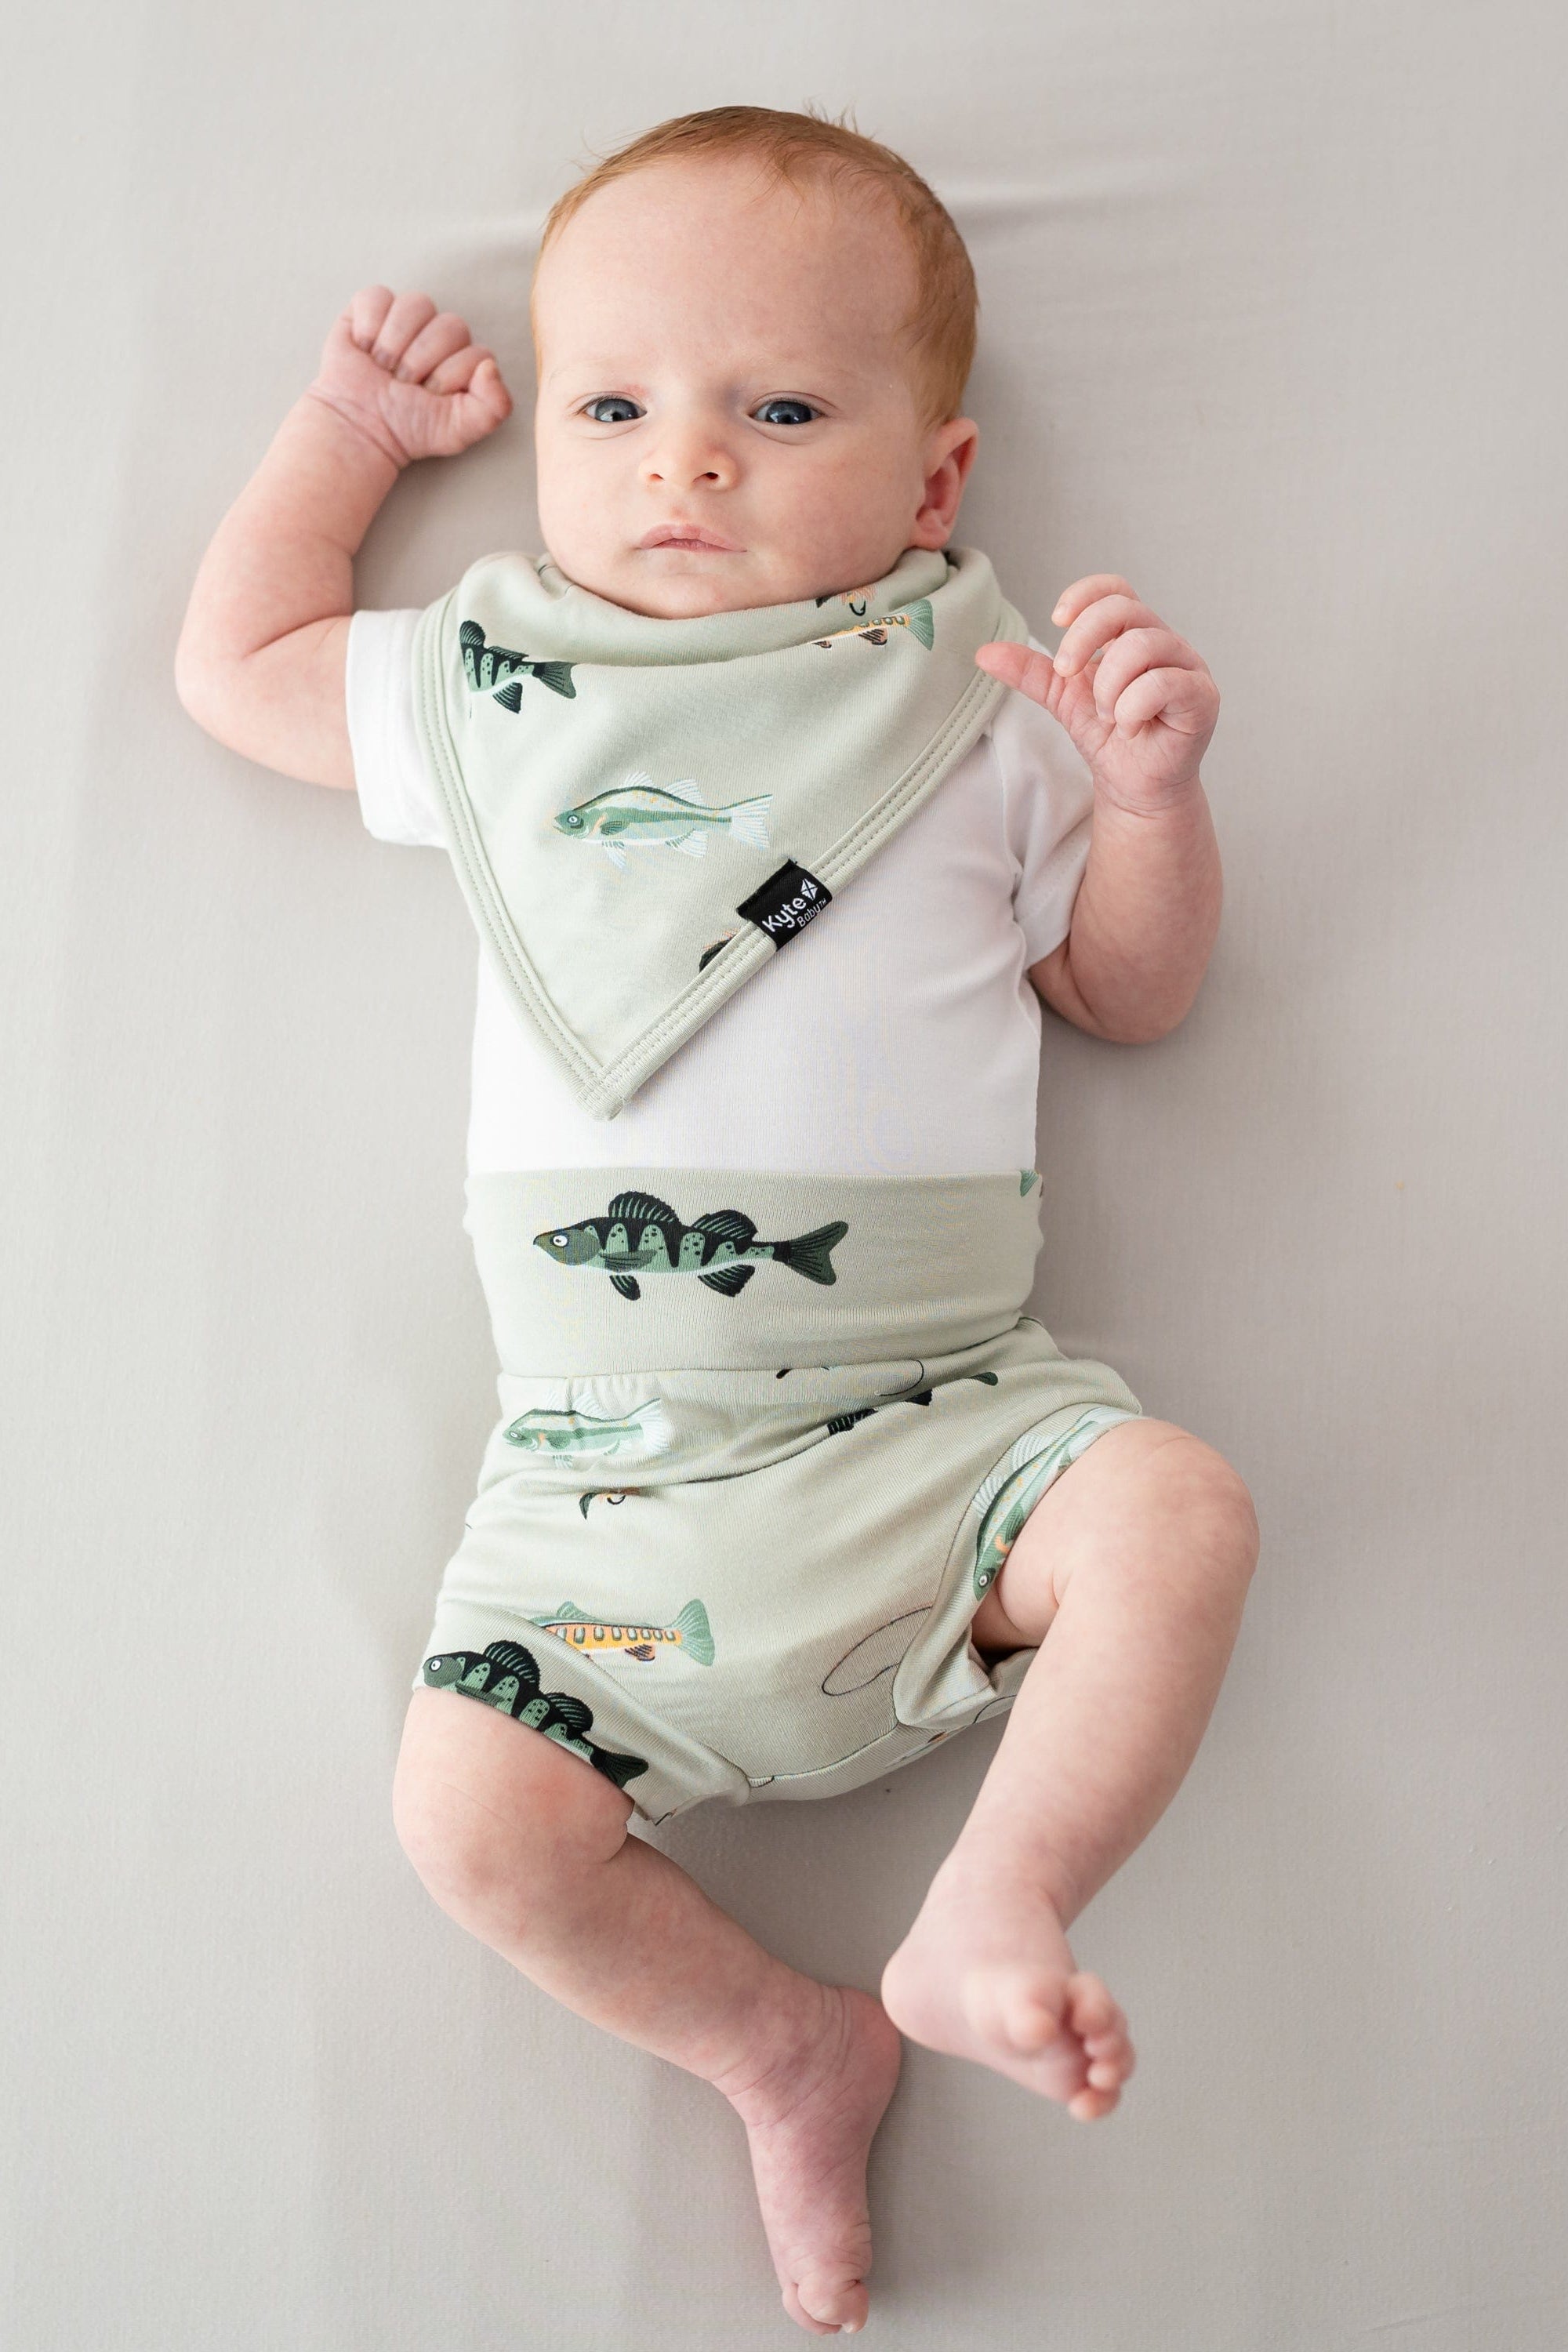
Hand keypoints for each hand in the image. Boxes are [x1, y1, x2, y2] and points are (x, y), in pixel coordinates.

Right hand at [306, 285, 513, 469]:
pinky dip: (368, 326)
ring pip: (417, 304)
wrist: (359, 427)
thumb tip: (489, 365)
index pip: (476, 353)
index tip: (429, 397)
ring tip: (383, 368)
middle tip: (402, 384)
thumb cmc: (409, 429)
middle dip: (422, 362)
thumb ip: (494, 407)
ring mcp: (408, 318)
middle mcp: (441, 335)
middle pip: (450, 326)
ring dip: (395, 344)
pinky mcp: (372, 306)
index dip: (450, 376)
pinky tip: (364, 348)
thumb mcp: (458, 431)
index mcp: (466, 360)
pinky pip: (378, 296)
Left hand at [976, 574, 1218, 814]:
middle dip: (1083, 640)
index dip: (1084, 596)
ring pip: (1142, 646)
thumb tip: (983, 653)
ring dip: (1109, 686)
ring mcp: (1188, 666)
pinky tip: (1129, 729)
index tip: (1056, 620)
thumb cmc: (1109, 737)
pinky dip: (1133, 708)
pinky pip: (1164, 684)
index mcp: (1134, 632)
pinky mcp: (1202, 697)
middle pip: (1124, 610)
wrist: (1133, 786)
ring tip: (1106, 716)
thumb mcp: (1062, 698)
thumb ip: (1031, 673)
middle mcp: (1165, 641)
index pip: (1115, 589)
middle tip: (1066, 674)